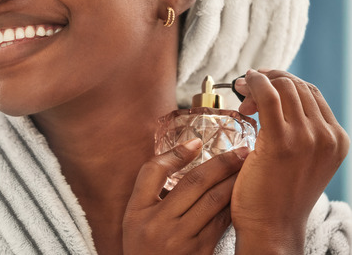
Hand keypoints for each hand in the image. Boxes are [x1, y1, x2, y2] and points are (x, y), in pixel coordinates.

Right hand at [123, 138, 246, 253]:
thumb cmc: (142, 246)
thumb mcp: (135, 216)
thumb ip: (150, 186)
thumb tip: (183, 153)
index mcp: (138, 211)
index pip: (153, 172)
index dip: (177, 154)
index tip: (198, 141)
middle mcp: (158, 224)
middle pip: (194, 183)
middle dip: (221, 163)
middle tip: (242, 150)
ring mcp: (182, 240)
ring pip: (214, 201)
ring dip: (234, 182)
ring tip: (249, 168)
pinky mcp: (201, 252)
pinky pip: (222, 222)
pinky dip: (233, 204)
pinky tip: (244, 194)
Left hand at [231, 69, 348, 251]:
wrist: (271, 227)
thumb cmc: (276, 197)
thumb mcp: (300, 161)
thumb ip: (298, 134)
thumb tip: (273, 102)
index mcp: (336, 140)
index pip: (311, 94)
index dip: (283, 83)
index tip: (259, 87)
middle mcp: (328, 136)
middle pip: (299, 86)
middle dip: (270, 79)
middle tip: (245, 90)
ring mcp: (308, 138)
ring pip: (285, 87)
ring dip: (259, 82)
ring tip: (241, 94)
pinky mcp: (282, 141)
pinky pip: (268, 96)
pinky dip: (254, 84)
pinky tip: (241, 86)